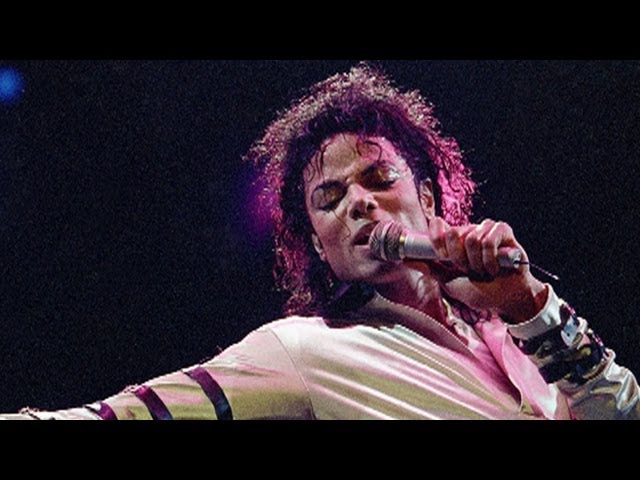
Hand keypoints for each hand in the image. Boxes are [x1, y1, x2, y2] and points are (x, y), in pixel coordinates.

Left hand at [426, 217, 547, 323]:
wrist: (507, 300)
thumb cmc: (481, 292)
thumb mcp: (449, 282)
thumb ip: (429, 268)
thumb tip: (404, 259)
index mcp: (454, 241)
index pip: (438, 226)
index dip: (438, 240)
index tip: (444, 257)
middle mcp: (469, 231)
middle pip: (454, 233)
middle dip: (460, 259)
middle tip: (471, 271)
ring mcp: (486, 229)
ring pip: (471, 238)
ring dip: (478, 262)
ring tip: (485, 271)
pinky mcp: (503, 230)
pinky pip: (489, 239)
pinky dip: (491, 259)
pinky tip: (497, 267)